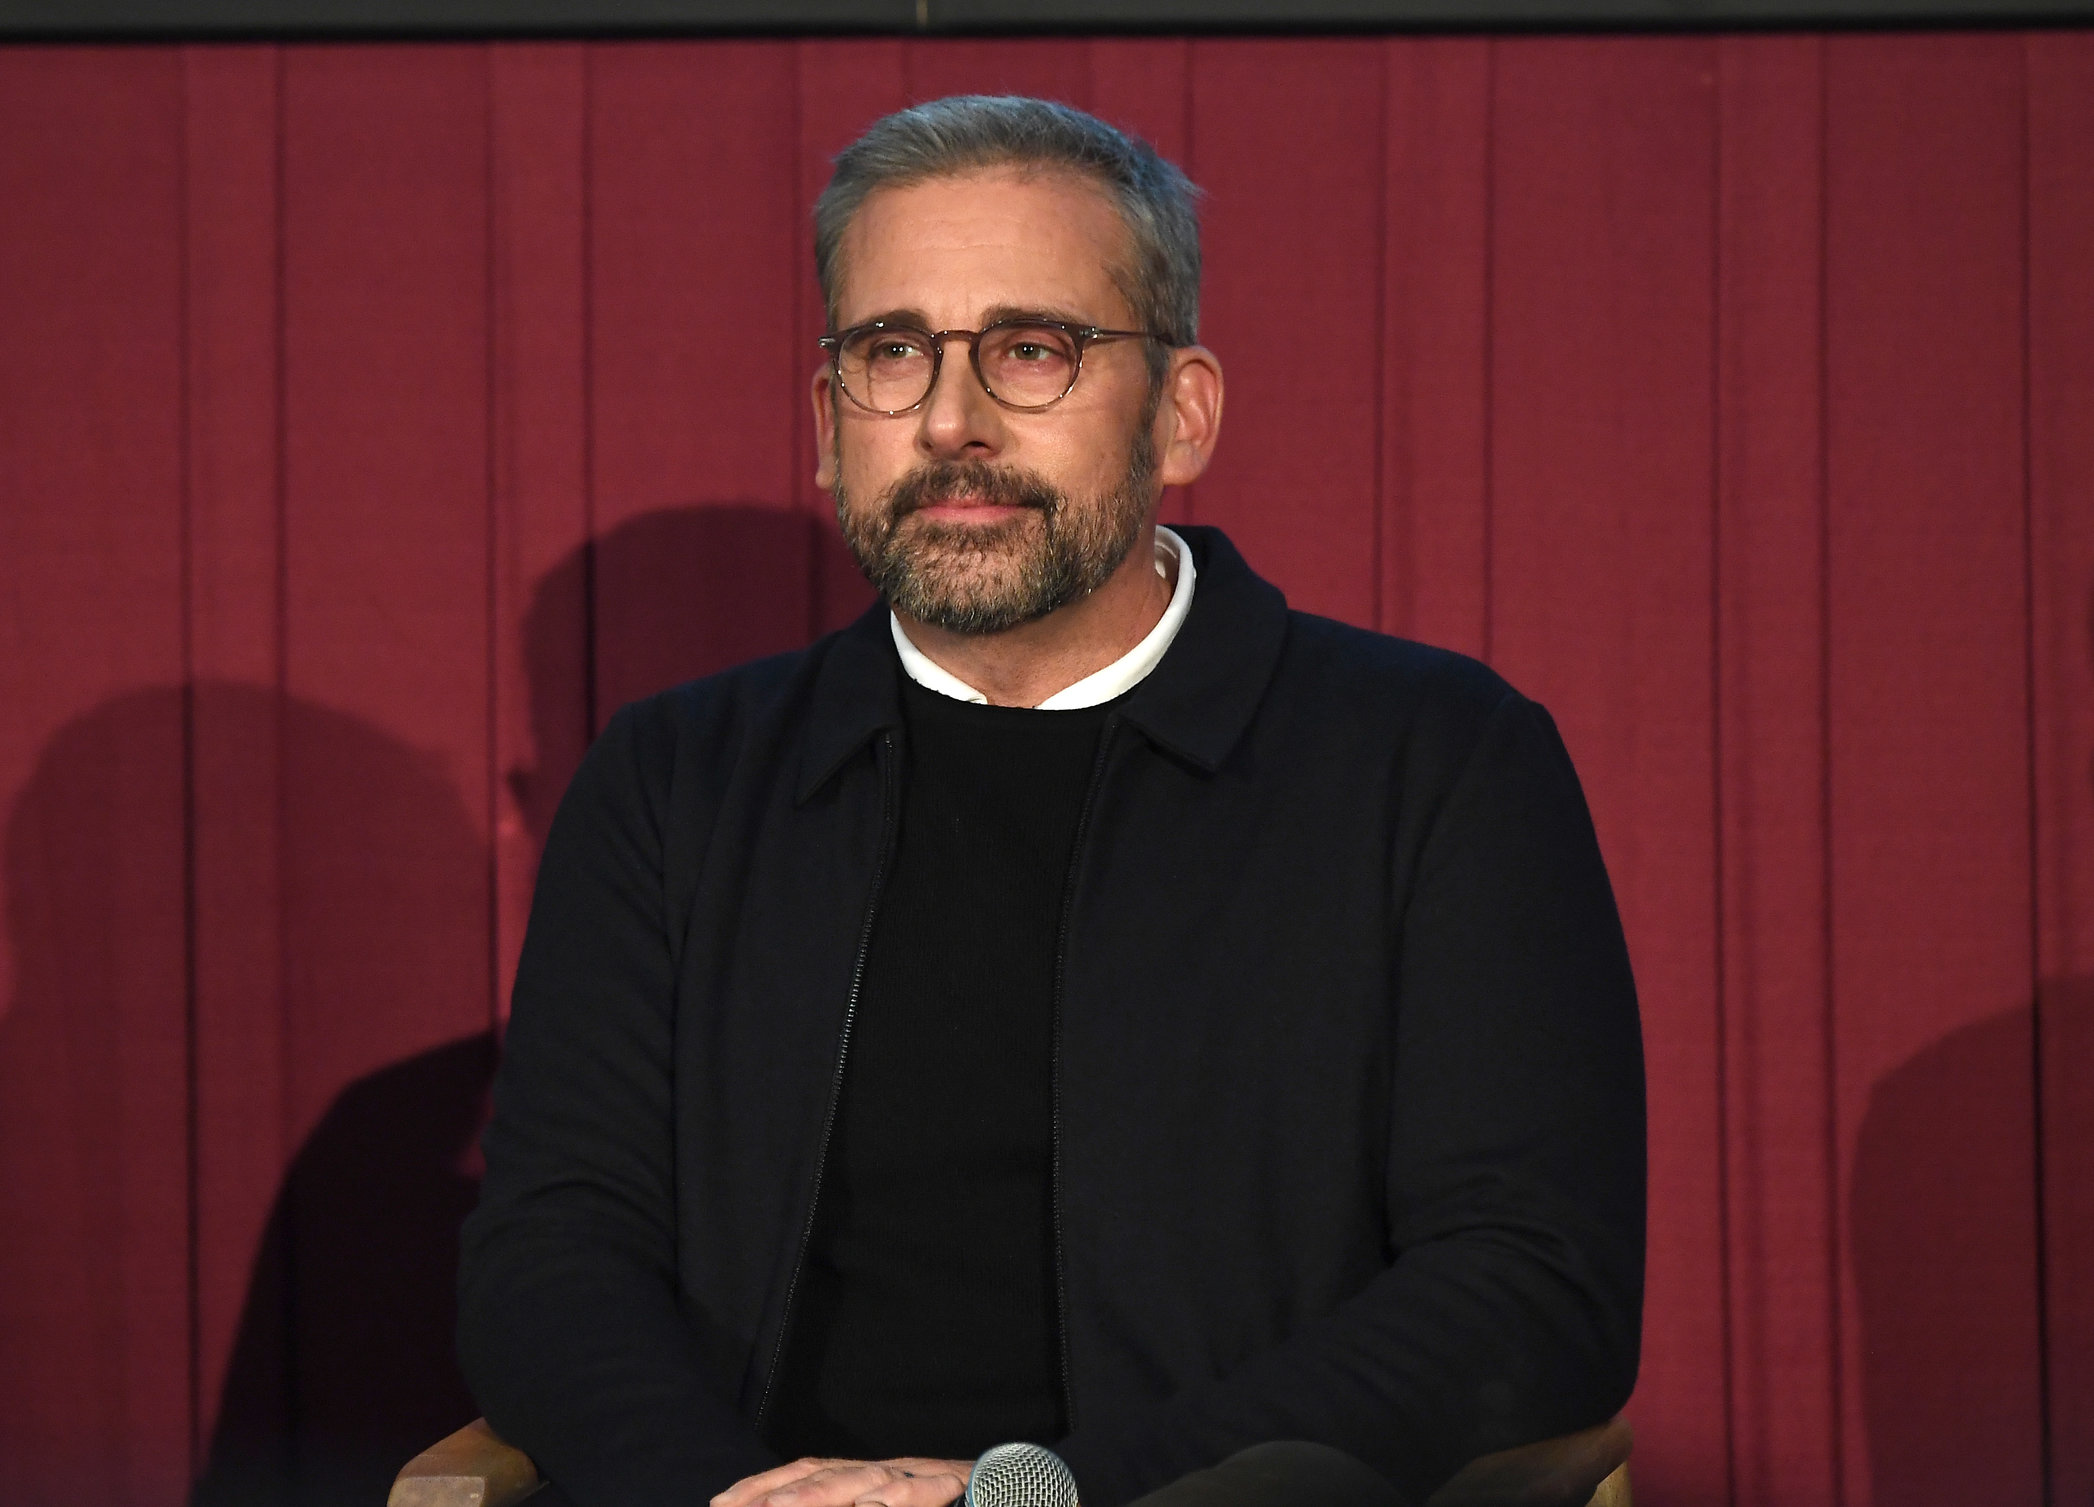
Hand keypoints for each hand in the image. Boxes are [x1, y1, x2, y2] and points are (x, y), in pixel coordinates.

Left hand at [713, 1455, 971, 1506]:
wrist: (1023, 1489)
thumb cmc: (949, 1504)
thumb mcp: (890, 1505)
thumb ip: (858, 1503)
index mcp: (870, 1480)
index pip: (807, 1473)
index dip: (763, 1486)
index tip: (721, 1504)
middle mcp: (890, 1471)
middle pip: (825, 1473)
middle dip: (776, 1492)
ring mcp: (923, 1475)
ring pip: (868, 1479)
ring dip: (819, 1494)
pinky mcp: (956, 1486)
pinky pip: (926, 1490)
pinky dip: (899, 1497)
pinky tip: (874, 1504)